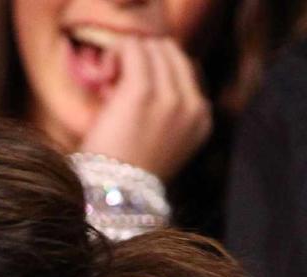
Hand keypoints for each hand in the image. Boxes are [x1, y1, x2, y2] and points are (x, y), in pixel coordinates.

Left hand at [81, 36, 211, 181]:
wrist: (110, 198)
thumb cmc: (123, 176)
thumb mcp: (158, 146)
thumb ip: (164, 115)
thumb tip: (145, 82)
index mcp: (200, 119)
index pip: (185, 71)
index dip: (157, 70)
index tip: (132, 87)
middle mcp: (191, 106)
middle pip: (173, 53)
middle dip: (145, 58)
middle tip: (119, 78)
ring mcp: (169, 98)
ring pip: (154, 47)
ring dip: (131, 54)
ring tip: (112, 77)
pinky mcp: (141, 92)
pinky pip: (133, 48)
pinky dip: (118, 50)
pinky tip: (107, 68)